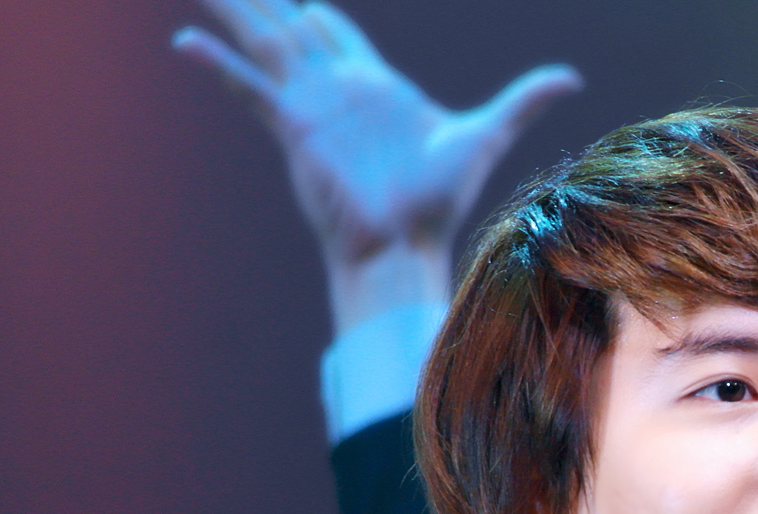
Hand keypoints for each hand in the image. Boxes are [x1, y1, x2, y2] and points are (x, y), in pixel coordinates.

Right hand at [174, 1, 580, 325]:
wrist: (407, 245)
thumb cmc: (440, 201)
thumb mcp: (485, 135)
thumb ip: (521, 100)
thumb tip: (571, 78)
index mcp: (374, 86)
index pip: (334, 30)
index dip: (313, 6)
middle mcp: (337, 89)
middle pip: (292, 25)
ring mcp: (311, 107)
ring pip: (266, 43)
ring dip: (237, 11)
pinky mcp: (294, 129)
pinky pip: (249, 89)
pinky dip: (219, 65)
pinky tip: (185, 41)